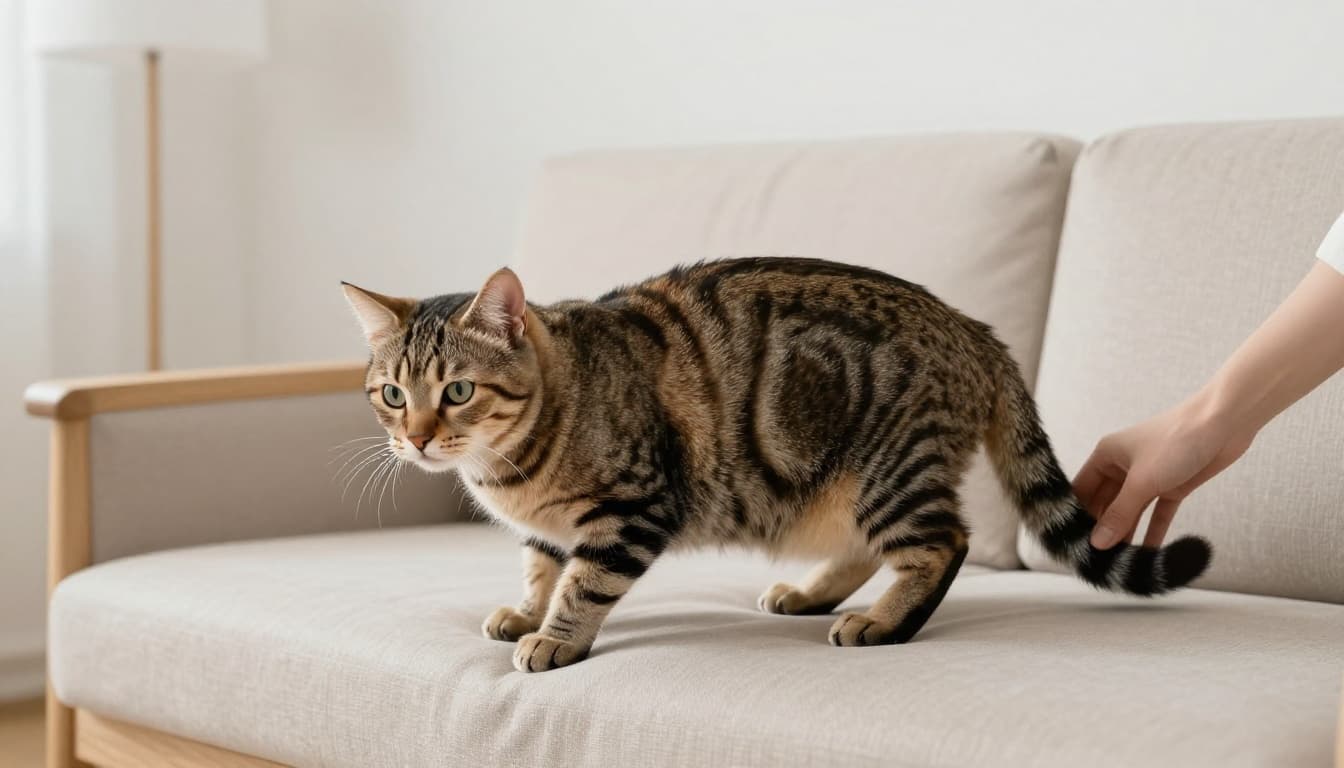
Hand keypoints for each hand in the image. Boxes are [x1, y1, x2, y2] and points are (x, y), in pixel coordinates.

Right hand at [1073, 394, 1253, 548]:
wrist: (1225, 423)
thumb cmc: (1176, 441)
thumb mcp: (1142, 481)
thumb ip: (1119, 514)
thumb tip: (1097, 544)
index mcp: (1106, 456)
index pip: (1081, 491)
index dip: (1075, 516)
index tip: (1072, 545)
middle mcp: (1123, 468)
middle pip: (1105, 505)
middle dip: (1102, 530)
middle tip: (1096, 561)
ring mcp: (1148, 479)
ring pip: (1131, 512)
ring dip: (1126, 534)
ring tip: (1119, 564)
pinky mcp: (1172, 487)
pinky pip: (1156, 514)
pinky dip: (1153, 532)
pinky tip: (1148, 556)